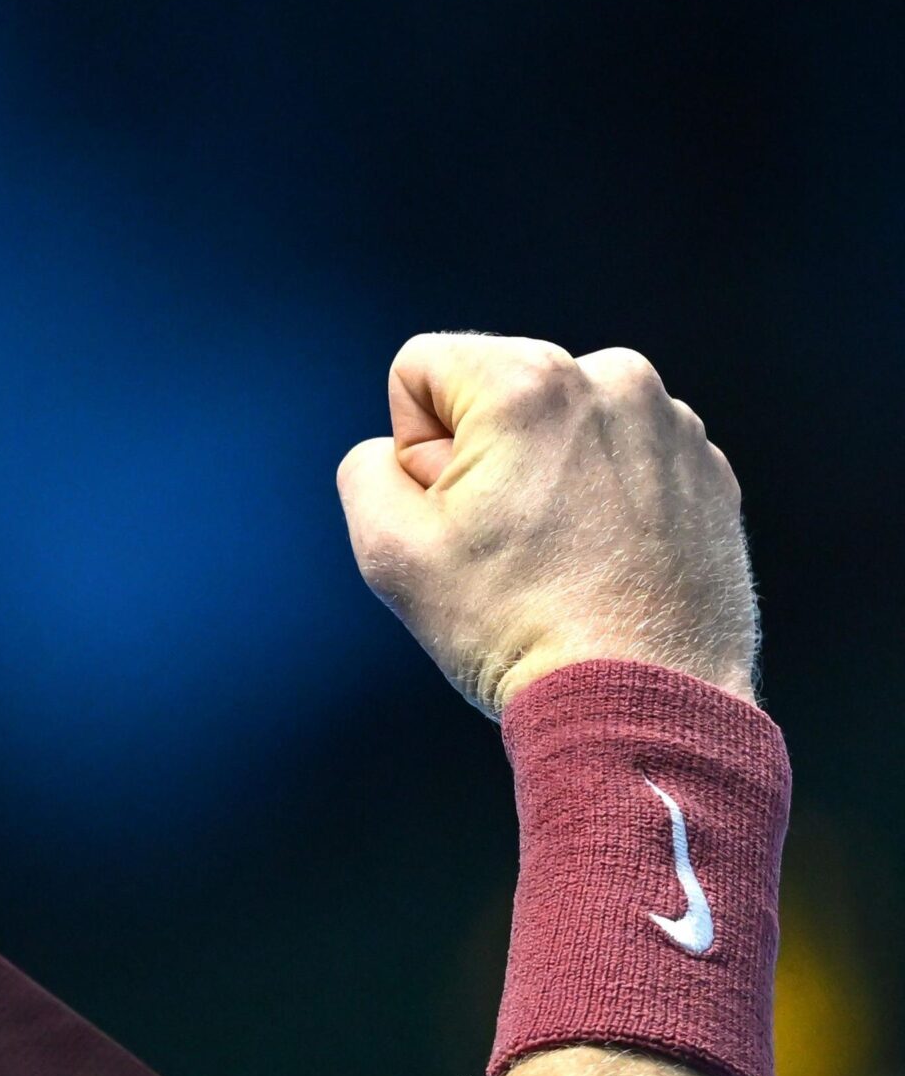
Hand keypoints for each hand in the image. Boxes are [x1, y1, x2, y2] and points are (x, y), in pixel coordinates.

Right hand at [335, 333, 758, 718]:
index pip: (421, 368)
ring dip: (545, 475)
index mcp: (528, 379)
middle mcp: (612, 379)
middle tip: (502, 545)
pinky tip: (602, 564)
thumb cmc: (515, 627)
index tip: (451, 512)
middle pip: (497, 393)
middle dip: (483, 456)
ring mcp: (672, 425)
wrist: (642, 707)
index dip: (414, 446)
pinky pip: (624, 458)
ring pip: (563, 425)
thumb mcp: (388, 549)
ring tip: (557, 559)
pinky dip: (604, 499)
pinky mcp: (709, 472)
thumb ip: (365, 468)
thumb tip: (397, 455)